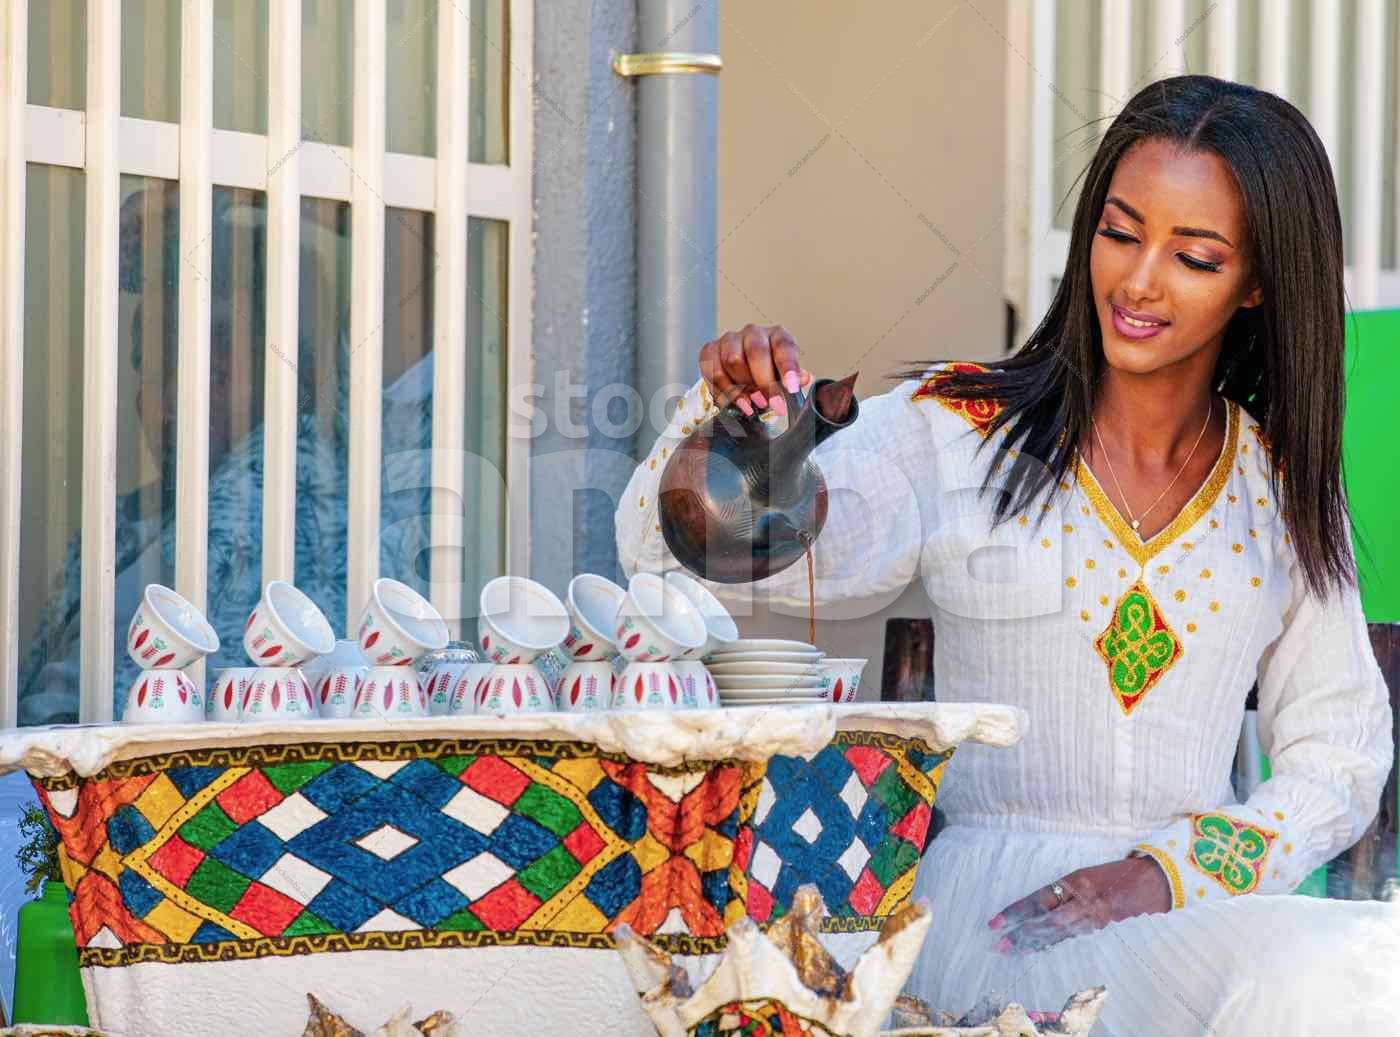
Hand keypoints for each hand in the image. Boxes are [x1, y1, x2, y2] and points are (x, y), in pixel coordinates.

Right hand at [698, 324, 811, 417]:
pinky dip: (724, 391)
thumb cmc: (767, 374)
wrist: (741, 375)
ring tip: (751, 405)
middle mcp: (753, 333)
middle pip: (756, 352)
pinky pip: (713, 371)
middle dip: (763, 382)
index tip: (792, 387)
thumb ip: (794, 378)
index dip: (788, 368)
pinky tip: (734, 403)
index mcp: (777, 336)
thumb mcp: (784, 377)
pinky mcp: (710, 350)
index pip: (784, 347)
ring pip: (732, 361)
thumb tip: (804, 378)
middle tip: (769, 404)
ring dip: (742, 388)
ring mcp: (730, 339)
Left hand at [986, 856, 1172, 955]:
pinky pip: (1072, 936)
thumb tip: (1038, 903)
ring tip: (1012, 950)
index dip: (1016, 911)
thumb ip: (1065, 887)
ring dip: (1034, 942)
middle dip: (1021, 932)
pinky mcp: (1100, 926)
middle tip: (999, 944)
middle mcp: (1082, 899)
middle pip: (1045, 919)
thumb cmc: (1116, 872)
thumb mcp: (1087, 873)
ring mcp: (1092, 915)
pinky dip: (1053, 943)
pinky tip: (1038, 948)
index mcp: (1075, 881)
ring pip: (1057, 932)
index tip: (995, 922)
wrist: (1153, 881)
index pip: (1039, 898)